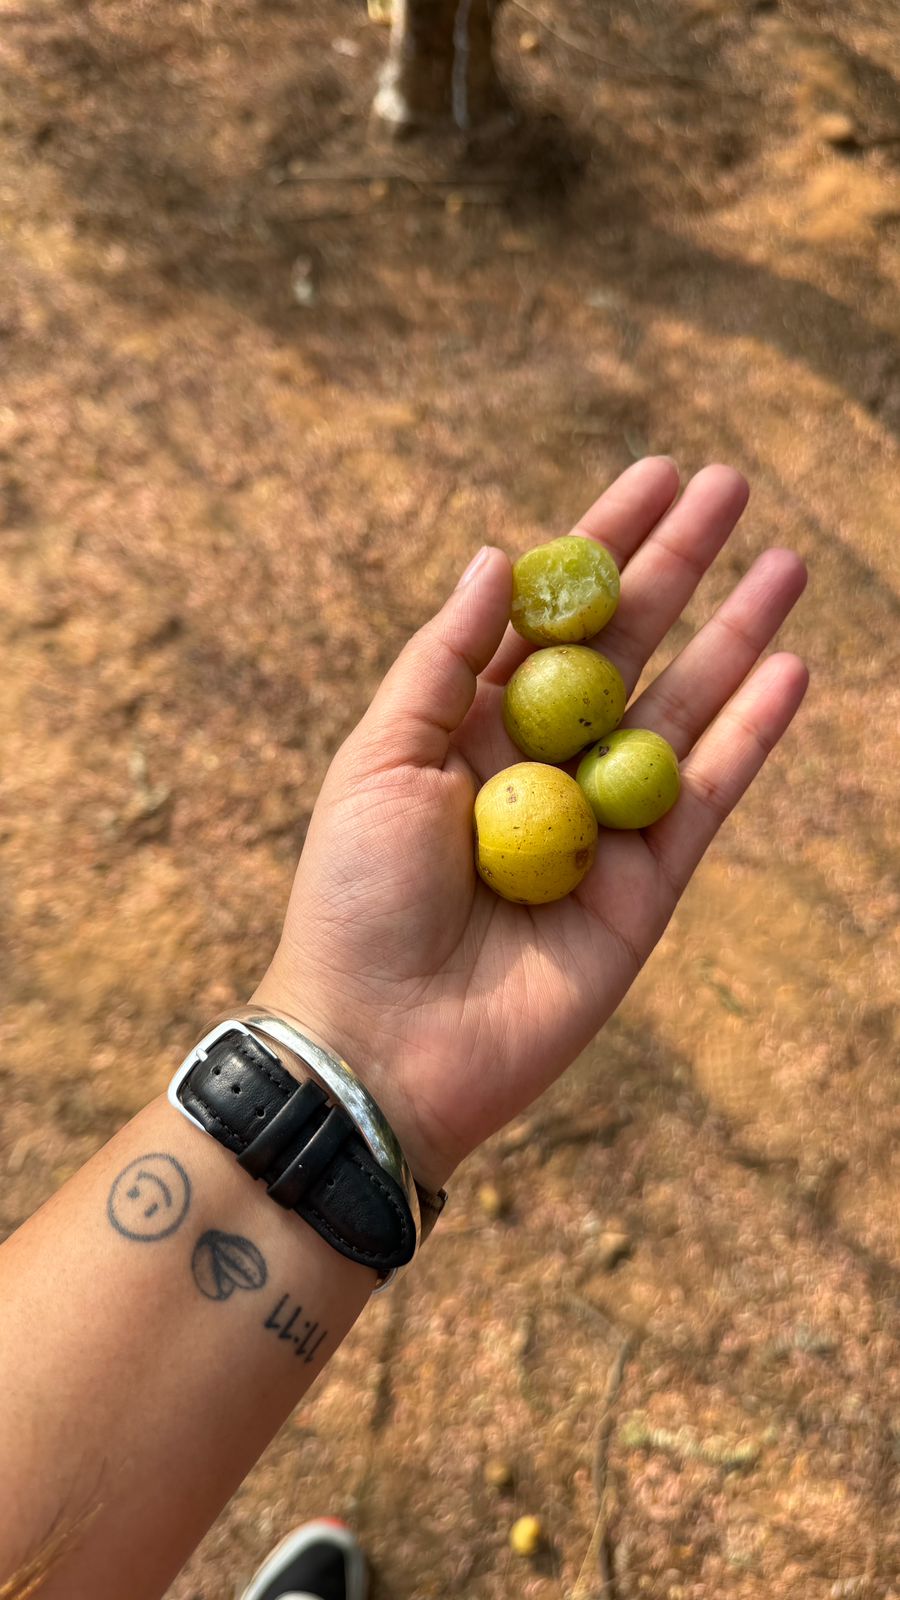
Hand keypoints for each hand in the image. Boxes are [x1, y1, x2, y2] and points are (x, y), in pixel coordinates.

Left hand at [254, 459, 807, 1191]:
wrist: (381, 1040)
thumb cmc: (356, 895)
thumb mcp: (378, 756)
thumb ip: (446, 658)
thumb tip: (500, 553)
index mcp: (472, 729)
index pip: (552, 617)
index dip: (603, 545)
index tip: (655, 474)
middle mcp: (545, 766)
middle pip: (631, 647)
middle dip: (682, 567)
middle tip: (735, 486)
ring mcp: (603, 826)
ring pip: (684, 710)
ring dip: (738, 635)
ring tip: (787, 560)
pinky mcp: (647, 889)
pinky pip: (706, 798)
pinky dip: (750, 736)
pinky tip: (790, 669)